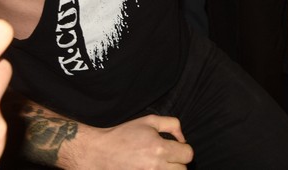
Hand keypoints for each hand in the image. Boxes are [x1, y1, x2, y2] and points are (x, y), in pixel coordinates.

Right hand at [64, 114, 192, 168]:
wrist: (99, 152)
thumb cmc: (124, 135)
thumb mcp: (149, 121)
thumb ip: (172, 124)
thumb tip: (183, 139)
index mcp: (160, 148)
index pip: (188, 155)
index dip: (183, 150)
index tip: (175, 148)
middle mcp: (156, 166)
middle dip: (178, 163)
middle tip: (167, 158)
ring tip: (159, 164)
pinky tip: (150, 168)